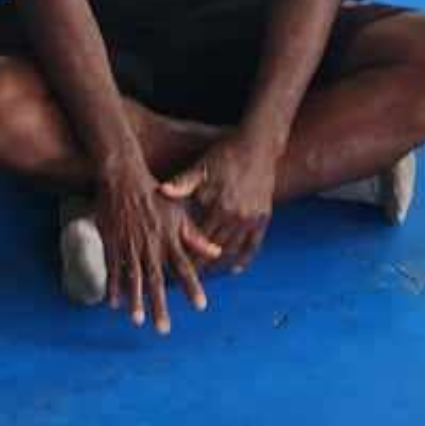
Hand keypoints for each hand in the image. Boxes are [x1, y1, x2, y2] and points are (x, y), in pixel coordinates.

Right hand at [93, 158, 213, 332]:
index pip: (184, 267)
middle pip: (157, 281)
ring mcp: (130, 246)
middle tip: (163, 329)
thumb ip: (196, 237)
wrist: (123, 178)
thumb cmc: (155, 195)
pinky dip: (113, 286)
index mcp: (169, 239)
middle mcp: (151, 245)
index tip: (200, 306)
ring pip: (134, 279)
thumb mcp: (179, 213)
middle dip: (160, 306)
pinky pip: (113, 269)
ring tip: (138, 320)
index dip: (192, 287)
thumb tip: (217, 252)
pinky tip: (114, 304)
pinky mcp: (113, 243)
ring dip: (136, 301)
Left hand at [159, 133, 280, 273]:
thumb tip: (162, 191)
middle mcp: (236, 217)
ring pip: (232, 251)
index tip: (170, 266)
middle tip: (184, 279)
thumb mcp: (202, 167)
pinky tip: (233, 269)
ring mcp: (251, 219)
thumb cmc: (225, 154)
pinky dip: (243, 259)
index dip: (183, 253)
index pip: (196, 238)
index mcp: (217, 206)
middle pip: (213, 250)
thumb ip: (183, 184)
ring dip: (218, 266)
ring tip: (203, 277)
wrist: (259, 146)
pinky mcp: (263, 219)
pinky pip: (253, 246)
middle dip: (198, 266)